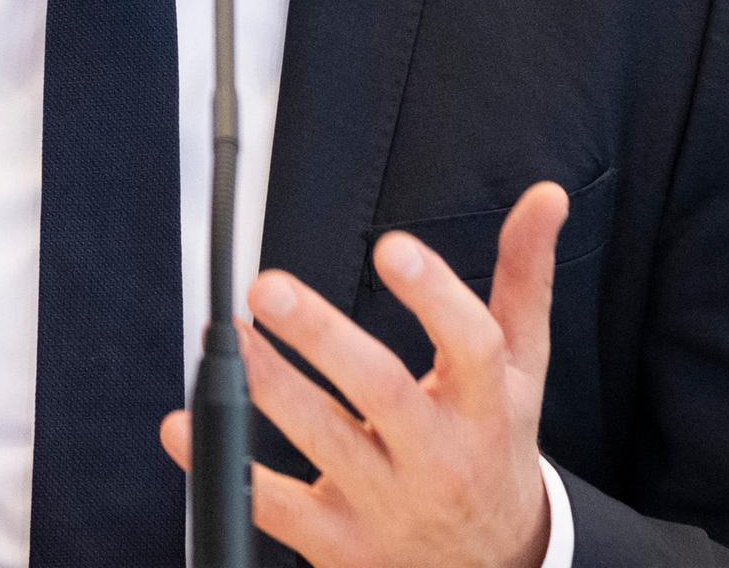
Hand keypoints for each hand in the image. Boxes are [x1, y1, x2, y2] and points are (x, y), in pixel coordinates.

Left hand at [164, 182, 570, 567]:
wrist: (490, 566)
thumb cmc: (494, 447)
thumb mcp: (524, 368)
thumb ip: (523, 279)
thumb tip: (544, 197)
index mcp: (488, 405)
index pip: (472, 346)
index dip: (434, 295)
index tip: (391, 247)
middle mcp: (439, 456)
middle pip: (382, 391)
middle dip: (323, 337)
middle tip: (269, 287)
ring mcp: (387, 504)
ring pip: (322, 442)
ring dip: (269, 387)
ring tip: (228, 336)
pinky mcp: (339, 543)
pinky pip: (275, 508)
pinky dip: (223, 469)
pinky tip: (184, 428)